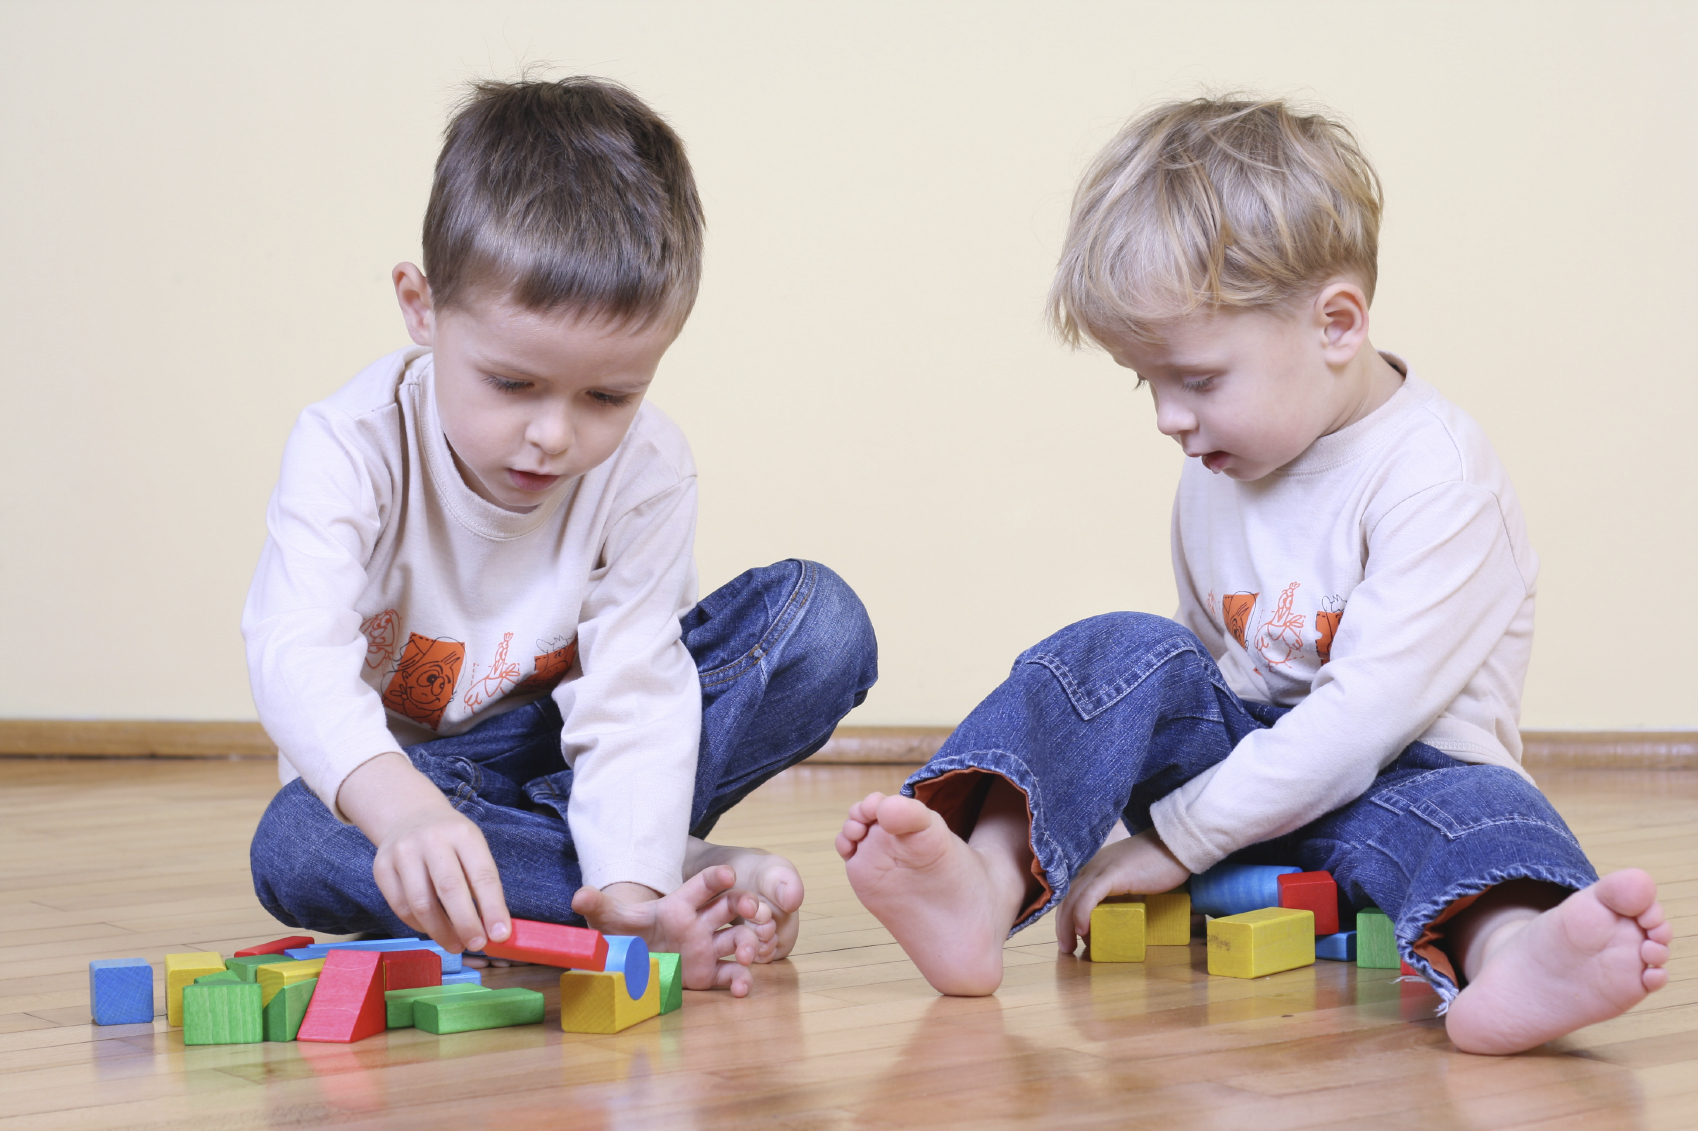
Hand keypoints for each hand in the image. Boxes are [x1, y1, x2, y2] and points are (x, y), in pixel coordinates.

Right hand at [336, 752, 511, 954]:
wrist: (409, 816)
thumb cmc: (450, 840)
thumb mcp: (473, 848)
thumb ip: (482, 884)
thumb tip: (495, 929)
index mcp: (463, 834)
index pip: (482, 874)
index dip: (493, 908)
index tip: (500, 935)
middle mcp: (431, 840)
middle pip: (449, 889)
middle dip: (465, 924)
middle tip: (476, 945)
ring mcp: (403, 852)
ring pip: (421, 903)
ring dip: (441, 931)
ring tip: (456, 944)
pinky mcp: (381, 868)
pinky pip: (401, 907)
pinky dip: (420, 925)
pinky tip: (433, 930)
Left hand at [572, 865, 766, 995]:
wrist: (622, 968)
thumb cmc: (619, 937)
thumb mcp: (608, 922)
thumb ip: (599, 906)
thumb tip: (580, 896)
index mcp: (679, 905)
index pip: (703, 885)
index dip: (716, 878)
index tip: (729, 873)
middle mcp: (698, 924)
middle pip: (730, 906)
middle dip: (746, 903)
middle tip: (754, 910)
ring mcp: (705, 948)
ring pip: (737, 938)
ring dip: (748, 942)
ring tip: (747, 954)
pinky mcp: (707, 974)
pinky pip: (729, 974)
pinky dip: (740, 981)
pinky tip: (742, 989)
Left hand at [1055, 828, 1189, 953]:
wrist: (1176, 846)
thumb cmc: (1160, 864)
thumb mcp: (1133, 880)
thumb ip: (1123, 894)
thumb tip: (1118, 919)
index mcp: (1096, 868)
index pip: (1072, 894)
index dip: (1066, 916)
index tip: (1069, 937)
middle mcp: (1093, 866)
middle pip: (1068, 897)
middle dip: (1062, 924)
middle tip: (1065, 948)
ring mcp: (1101, 868)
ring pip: (1074, 898)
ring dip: (1067, 924)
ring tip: (1069, 946)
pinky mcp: (1112, 873)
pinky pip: (1089, 896)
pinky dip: (1082, 913)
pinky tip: (1081, 930)